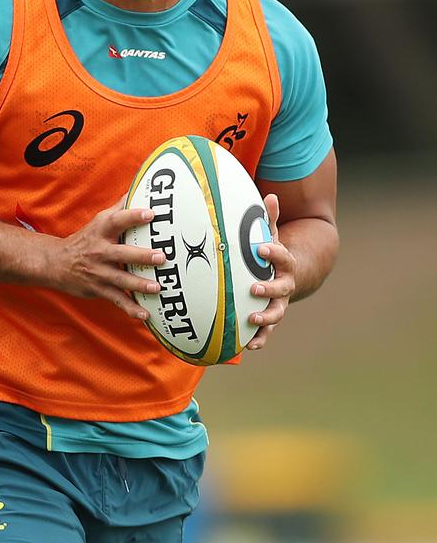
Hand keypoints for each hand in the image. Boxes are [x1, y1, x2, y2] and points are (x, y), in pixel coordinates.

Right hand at [51, 196, 165, 319]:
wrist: (56, 263)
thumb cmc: (86, 239)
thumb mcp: (99, 220)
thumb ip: (120, 207)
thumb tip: (140, 187)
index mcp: (102, 231)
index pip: (118, 221)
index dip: (134, 216)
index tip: (151, 214)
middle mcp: (99, 251)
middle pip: (122, 254)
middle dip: (141, 256)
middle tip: (161, 257)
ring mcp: (99, 272)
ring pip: (121, 280)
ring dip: (139, 285)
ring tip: (158, 288)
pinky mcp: (99, 289)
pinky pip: (117, 300)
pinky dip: (131, 309)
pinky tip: (146, 314)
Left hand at [247, 194, 295, 349]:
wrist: (293, 275)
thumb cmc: (272, 253)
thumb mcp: (271, 234)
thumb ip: (269, 218)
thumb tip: (268, 194)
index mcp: (284, 264)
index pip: (282, 257)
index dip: (273, 253)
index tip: (261, 248)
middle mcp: (284, 285)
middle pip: (281, 289)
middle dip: (269, 289)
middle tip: (254, 289)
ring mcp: (280, 303)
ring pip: (276, 313)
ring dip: (265, 318)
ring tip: (252, 320)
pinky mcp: (271, 317)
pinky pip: (267, 331)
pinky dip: (259, 339)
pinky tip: (248, 347)